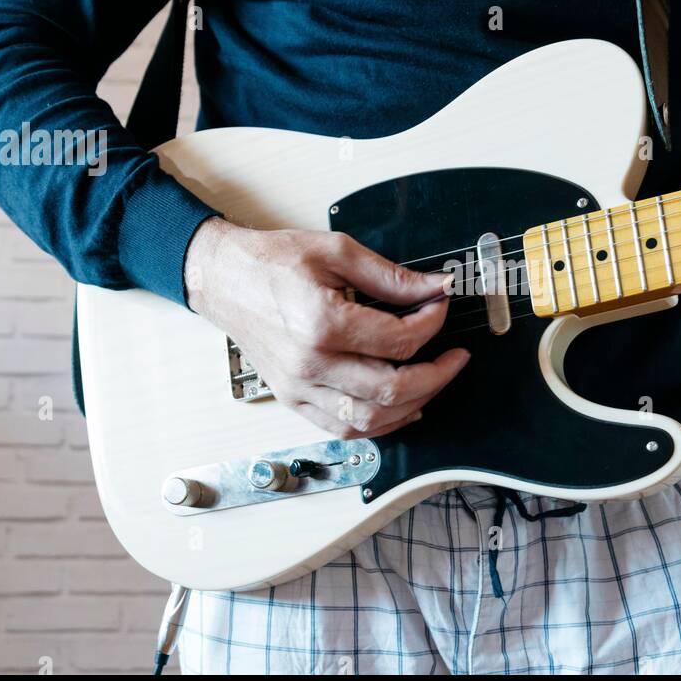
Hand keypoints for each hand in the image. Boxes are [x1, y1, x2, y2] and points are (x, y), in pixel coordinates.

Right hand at [185, 217, 468, 437]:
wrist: (223, 279)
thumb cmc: (272, 262)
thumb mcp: (336, 252)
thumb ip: (391, 276)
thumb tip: (435, 287)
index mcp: (321, 323)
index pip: (398, 340)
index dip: (433, 324)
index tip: (440, 306)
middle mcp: (309, 363)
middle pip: (392, 390)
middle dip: (437, 375)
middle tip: (456, 358)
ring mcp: (298, 387)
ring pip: (370, 420)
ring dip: (413, 405)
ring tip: (433, 381)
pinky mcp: (292, 399)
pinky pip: (343, 429)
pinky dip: (379, 425)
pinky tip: (401, 406)